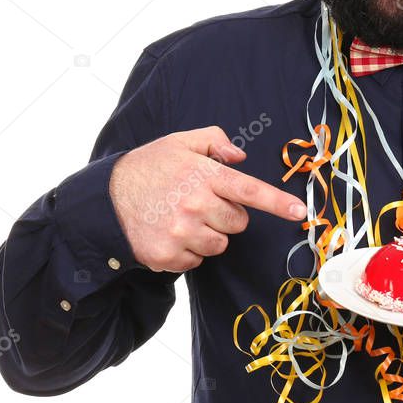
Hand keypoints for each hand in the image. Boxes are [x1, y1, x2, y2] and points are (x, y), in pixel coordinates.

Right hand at [108, 125, 306, 272]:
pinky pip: (197, 261)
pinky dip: (188, 251)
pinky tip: (170, 233)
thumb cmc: (149, 167)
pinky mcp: (166, 257)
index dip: (278, 202)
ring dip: (208, 234)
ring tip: (183, 218)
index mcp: (204, 176)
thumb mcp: (180, 142)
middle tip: (201, 203)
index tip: (299, 212)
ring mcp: (180, 234)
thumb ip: (215, 140)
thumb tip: (240, 157)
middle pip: (238, 223)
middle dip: (227, 215)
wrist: (104, 199)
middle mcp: (195, 206)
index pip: (250, 191)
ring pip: (220, 245)